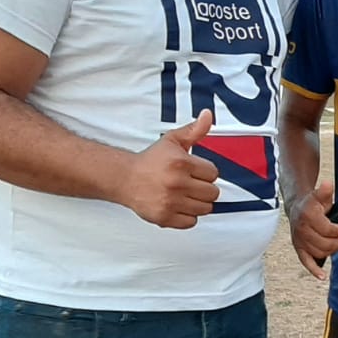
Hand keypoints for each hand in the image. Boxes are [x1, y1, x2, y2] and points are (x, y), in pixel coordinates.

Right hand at [124, 111, 220, 227]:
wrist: (124, 178)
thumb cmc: (150, 161)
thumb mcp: (173, 140)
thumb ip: (194, 130)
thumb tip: (208, 115)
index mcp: (181, 163)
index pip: (213, 174)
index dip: (205, 172)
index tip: (194, 171)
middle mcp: (176, 183)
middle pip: (213, 193)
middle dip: (204, 188)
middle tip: (190, 184)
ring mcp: (171, 202)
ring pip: (205, 209)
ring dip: (198, 203)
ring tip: (185, 194)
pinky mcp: (165, 217)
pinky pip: (191, 222)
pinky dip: (187, 217)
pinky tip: (178, 206)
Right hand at [289, 179, 337, 277]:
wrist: (297, 207)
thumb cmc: (313, 203)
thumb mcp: (319, 195)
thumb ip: (324, 191)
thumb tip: (328, 184)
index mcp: (308, 217)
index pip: (327, 230)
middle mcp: (301, 230)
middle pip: (324, 244)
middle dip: (336, 241)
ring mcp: (299, 240)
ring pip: (318, 253)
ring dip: (330, 251)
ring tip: (335, 244)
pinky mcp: (298, 248)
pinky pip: (305, 261)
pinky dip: (314, 270)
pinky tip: (322, 276)